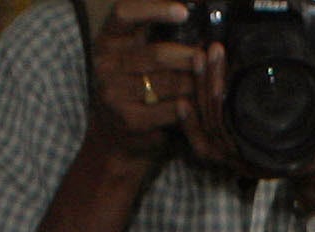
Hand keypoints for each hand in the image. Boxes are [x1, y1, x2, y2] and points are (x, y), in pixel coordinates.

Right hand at [84, 0, 199, 162]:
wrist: (112, 136)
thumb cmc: (131, 86)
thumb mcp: (132, 53)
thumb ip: (152, 32)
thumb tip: (190, 10)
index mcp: (107, 40)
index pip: (124, 13)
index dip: (154, 9)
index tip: (183, 12)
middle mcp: (105, 65)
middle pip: (156, 53)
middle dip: (189, 55)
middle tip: (209, 56)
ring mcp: (114, 94)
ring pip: (168, 83)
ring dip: (194, 82)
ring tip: (209, 81)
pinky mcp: (130, 120)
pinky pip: (171, 109)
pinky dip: (190, 106)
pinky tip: (199, 104)